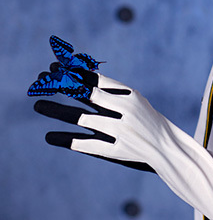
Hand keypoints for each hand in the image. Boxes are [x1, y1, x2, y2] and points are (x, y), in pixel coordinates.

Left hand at [34, 71, 159, 172]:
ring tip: (37, 105)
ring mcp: (119, 132)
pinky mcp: (115, 152)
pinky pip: (85, 144)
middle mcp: (124, 112)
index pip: (95, 80)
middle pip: (86, 95)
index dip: (73, 73)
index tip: (54, 67)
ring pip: (81, 119)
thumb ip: (110, 90)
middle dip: (62, 86)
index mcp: (129, 95)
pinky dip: (66, 140)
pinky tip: (49, 136)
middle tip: (40, 80)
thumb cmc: (146, 119)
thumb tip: (82, 73)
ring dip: (57, 110)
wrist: (167, 148)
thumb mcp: (133, 100)